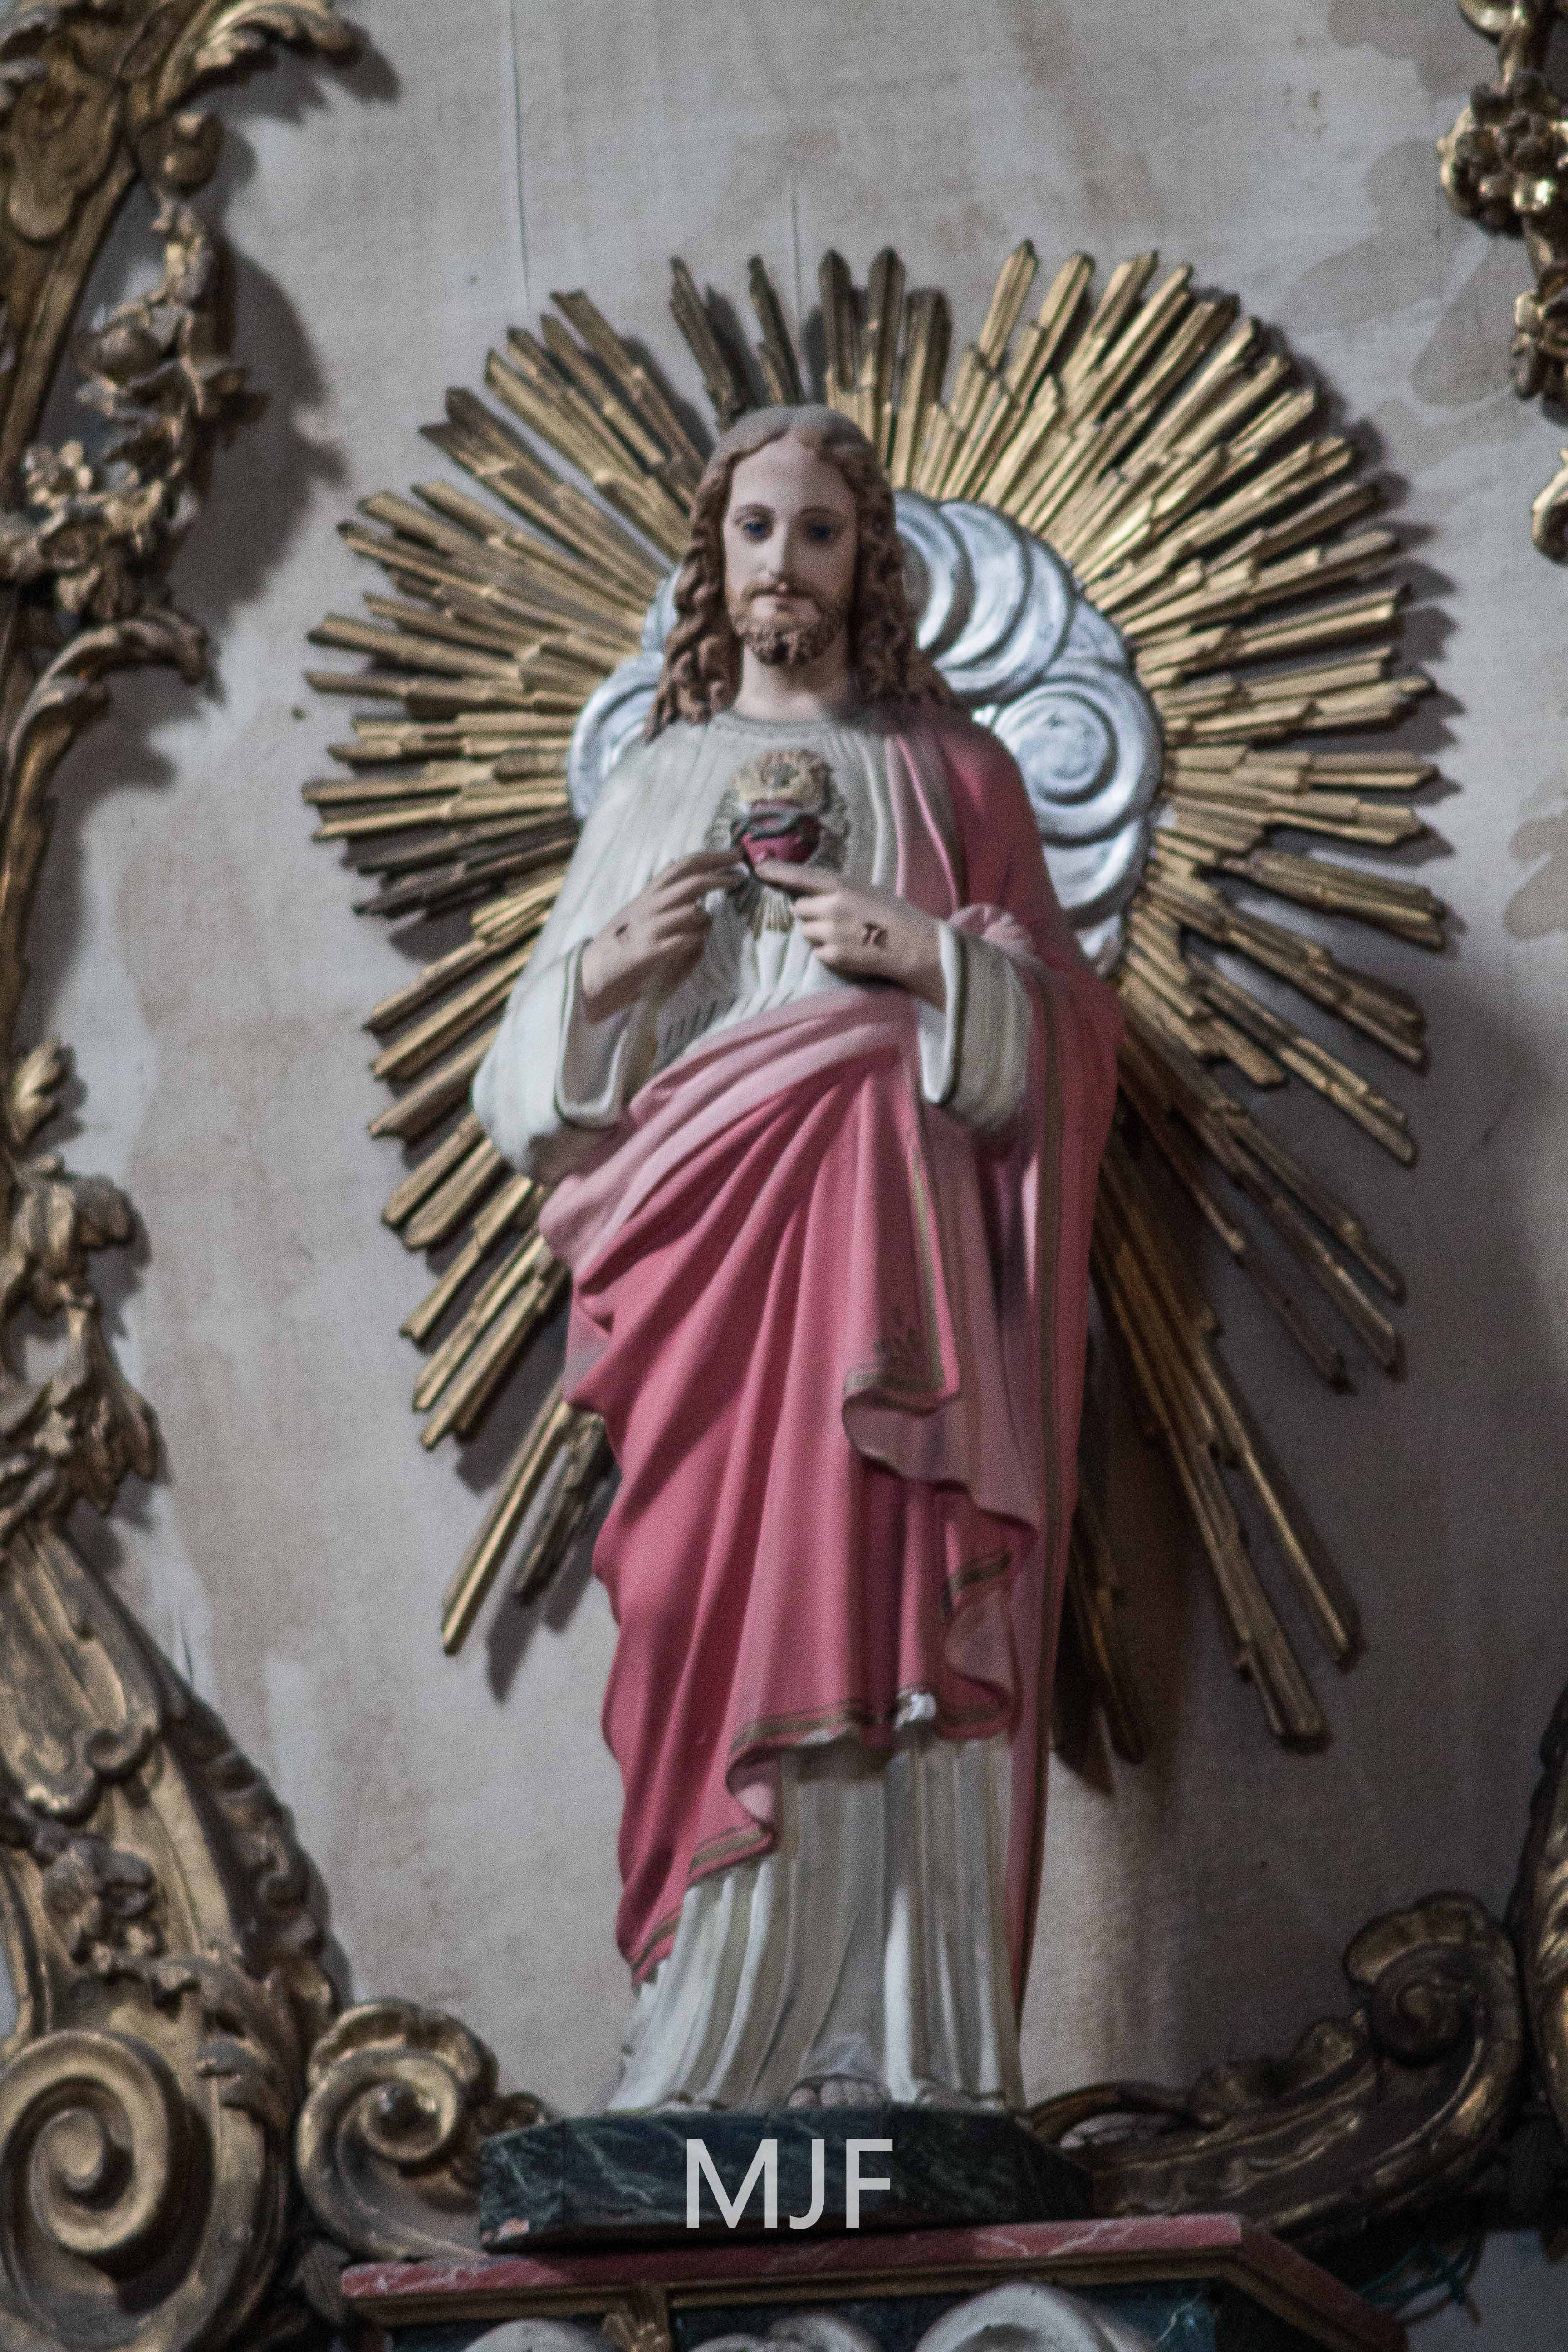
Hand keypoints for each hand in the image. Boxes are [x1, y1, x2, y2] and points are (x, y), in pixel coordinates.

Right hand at [579, 851, 742, 1021]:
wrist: (593, 974)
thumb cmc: (622, 944)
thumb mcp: (640, 913)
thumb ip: (663, 899)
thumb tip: (683, 880)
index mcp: (648, 894)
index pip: (682, 865)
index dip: (711, 856)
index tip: (734, 854)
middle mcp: (649, 906)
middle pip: (691, 882)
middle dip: (720, 876)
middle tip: (741, 876)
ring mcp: (649, 928)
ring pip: (692, 911)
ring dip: (706, 917)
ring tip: (706, 925)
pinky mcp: (650, 953)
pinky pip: (685, 940)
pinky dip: (697, 939)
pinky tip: (696, 942)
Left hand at [752, 864, 945, 1010]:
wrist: (913, 946)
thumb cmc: (896, 914)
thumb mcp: (867, 889)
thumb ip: (840, 890)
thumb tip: (815, 892)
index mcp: (841, 886)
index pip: (801, 876)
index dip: (778, 872)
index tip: (759, 868)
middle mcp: (830, 908)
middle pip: (798, 908)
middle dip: (809, 912)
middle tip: (832, 918)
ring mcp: (829, 933)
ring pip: (806, 931)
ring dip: (818, 932)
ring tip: (844, 935)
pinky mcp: (832, 957)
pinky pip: (818, 952)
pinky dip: (828, 951)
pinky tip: (849, 949)